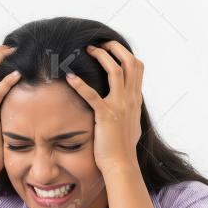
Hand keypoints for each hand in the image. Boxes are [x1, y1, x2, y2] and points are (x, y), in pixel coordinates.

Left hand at [65, 41, 143, 175]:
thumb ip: (131, 112)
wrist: (121, 164)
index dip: (125, 54)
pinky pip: (92, 94)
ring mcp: (120, 106)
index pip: (137, 67)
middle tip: (99, 43)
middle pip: (129, 62)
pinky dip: (80, 84)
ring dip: (101, 57)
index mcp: (135, 100)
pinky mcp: (106, 115)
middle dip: (115, 48)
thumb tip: (129, 107)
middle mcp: (131, 99)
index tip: (112, 48)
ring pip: (115, 71)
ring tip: (87, 50)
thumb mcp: (132, 124)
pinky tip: (69, 77)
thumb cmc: (123, 148)